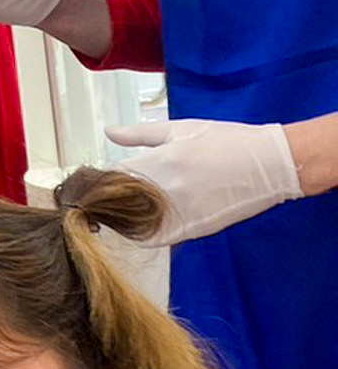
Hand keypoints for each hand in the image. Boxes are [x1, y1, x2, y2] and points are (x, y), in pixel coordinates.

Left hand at [103, 118, 302, 243]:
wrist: (273, 164)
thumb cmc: (228, 141)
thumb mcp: (183, 128)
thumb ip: (141, 134)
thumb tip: (109, 132)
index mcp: (161, 160)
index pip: (110, 176)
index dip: (97, 180)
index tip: (94, 181)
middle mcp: (167, 189)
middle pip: (117, 202)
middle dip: (105, 200)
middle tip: (102, 198)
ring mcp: (181, 212)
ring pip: (132, 224)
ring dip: (121, 219)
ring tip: (122, 210)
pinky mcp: (194, 229)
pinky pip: (156, 239)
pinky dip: (142, 234)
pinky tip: (143, 223)